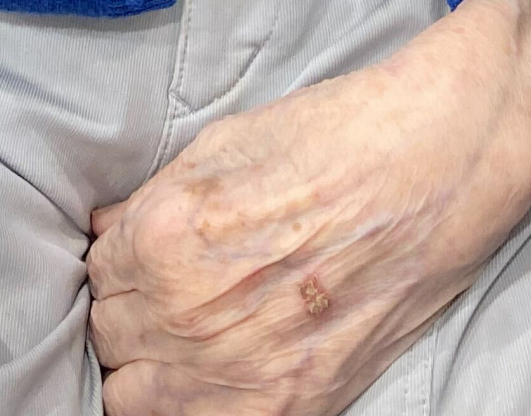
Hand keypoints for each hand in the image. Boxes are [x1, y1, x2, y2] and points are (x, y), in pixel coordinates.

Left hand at [86, 0, 530, 415]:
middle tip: (167, 290)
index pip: (97, 273)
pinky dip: (190, 405)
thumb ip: (155, 198)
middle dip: (129, 309)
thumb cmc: (331, 140)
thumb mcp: (224, 144)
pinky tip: (211, 372)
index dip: (121, 261)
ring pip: (135, 396)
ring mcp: (238, 370)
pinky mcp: (287, 407)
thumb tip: (106, 228)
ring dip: (150, 364)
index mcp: (166, 236)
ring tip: (186, 333)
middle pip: (109, 335)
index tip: (142, 256)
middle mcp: (189, 311)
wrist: (432, 167)